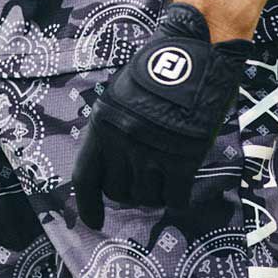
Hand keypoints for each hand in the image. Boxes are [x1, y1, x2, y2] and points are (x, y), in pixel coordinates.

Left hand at [71, 2, 254, 229]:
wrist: (191, 56)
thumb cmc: (156, 73)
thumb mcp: (120, 98)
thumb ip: (114, 131)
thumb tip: (114, 167)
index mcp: (101, 125)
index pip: (85, 177)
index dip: (88, 205)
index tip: (94, 221)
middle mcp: (121, 142)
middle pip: (118, 191)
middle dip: (129, 192)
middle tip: (143, 182)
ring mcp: (151, 153)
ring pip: (146, 197)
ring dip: (154, 194)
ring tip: (164, 177)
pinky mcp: (181, 161)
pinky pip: (174, 198)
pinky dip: (177, 198)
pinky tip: (180, 189)